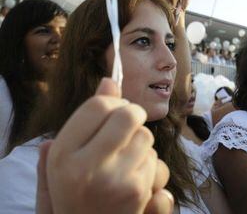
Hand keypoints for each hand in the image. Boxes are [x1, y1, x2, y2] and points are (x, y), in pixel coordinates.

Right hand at [37, 78, 172, 213]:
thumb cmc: (76, 190)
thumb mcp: (68, 156)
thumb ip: (84, 119)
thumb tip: (109, 81)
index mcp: (64, 154)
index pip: (98, 105)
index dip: (112, 102)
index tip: (114, 110)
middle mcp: (88, 166)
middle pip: (129, 115)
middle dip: (132, 115)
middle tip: (128, 124)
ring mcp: (116, 180)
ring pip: (146, 136)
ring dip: (140, 142)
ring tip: (126, 157)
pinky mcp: (138, 192)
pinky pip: (155, 160)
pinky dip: (148, 164)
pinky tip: (134, 176)